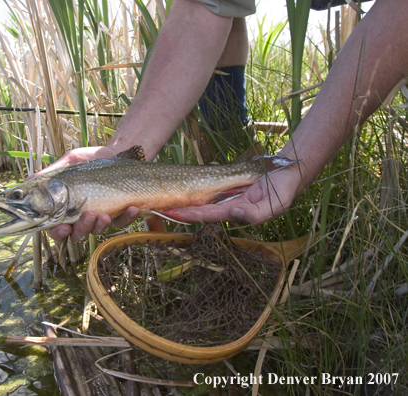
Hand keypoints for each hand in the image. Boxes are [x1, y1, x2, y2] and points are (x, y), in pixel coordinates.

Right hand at [35, 147, 139, 241]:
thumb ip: (51, 174)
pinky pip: (123, 222)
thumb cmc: (89, 159)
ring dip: (100, 226)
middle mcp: (81, 217)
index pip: (56, 228)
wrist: (116, 152)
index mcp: (65, 208)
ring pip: (98, 232)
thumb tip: (28, 180)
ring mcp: (101, 218)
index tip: (63, 227)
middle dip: (82, 228)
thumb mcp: (69, 162)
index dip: (58, 232)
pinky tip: (132, 208)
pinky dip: (127, 217)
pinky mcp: (120, 215)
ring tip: (104, 214)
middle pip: (77, 235)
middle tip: (89, 214)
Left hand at [163, 166, 303, 224]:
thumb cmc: (283, 191)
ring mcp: (227, 196)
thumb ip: (256, 214)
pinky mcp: (227, 186)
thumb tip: (234, 214)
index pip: (208, 215)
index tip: (172, 212)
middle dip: (180, 209)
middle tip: (157, 205)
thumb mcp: (274, 205)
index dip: (190, 215)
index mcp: (237, 213)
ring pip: (200, 200)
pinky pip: (208, 189)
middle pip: (199, 209)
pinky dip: (193, 190)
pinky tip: (180, 188)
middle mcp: (228, 207)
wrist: (289, 173)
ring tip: (163, 197)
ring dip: (183, 200)